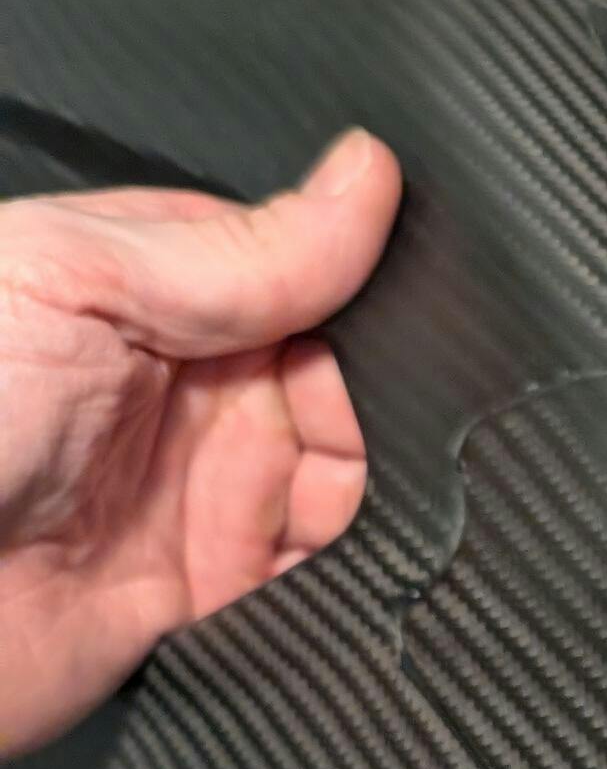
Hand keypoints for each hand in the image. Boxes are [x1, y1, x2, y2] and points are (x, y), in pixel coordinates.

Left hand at [0, 130, 402, 756]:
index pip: (297, 272)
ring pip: (341, 478)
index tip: (354, 316)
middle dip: (352, 398)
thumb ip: (237, 248)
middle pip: (334, 379)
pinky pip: (314, 577)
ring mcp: (191, 491)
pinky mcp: (205, 592)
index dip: (344, 292)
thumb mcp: (76, 284)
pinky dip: (336, 570)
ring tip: (284, 501)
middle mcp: (172, 388)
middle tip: (295, 417)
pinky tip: (298, 556)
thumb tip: (367, 176)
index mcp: (139, 291)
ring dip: (348, 487)